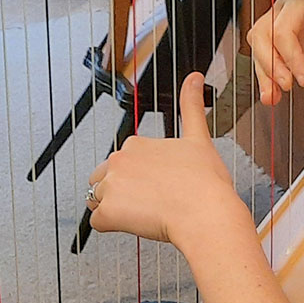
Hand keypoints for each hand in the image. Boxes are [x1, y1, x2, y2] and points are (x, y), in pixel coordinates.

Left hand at [86, 72, 246, 244]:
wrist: (206, 213)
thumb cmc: (205, 183)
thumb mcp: (199, 138)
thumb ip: (192, 105)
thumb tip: (195, 77)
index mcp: (136, 144)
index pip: (122, 162)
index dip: (140, 176)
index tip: (158, 184)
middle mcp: (119, 161)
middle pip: (104, 179)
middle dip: (122, 191)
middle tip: (152, 200)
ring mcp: (110, 186)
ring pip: (98, 200)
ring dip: (117, 208)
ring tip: (145, 213)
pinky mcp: (108, 212)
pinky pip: (97, 222)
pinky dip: (112, 225)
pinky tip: (135, 223)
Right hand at [246, 0, 303, 105]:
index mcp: (297, 3)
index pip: (281, 30)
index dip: (290, 56)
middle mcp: (282, 12)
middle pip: (260, 36)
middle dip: (270, 64)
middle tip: (287, 85)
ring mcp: (277, 27)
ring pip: (258, 50)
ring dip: (264, 75)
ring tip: (273, 97)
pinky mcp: (278, 44)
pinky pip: (265, 60)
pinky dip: (267, 79)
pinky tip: (273, 95)